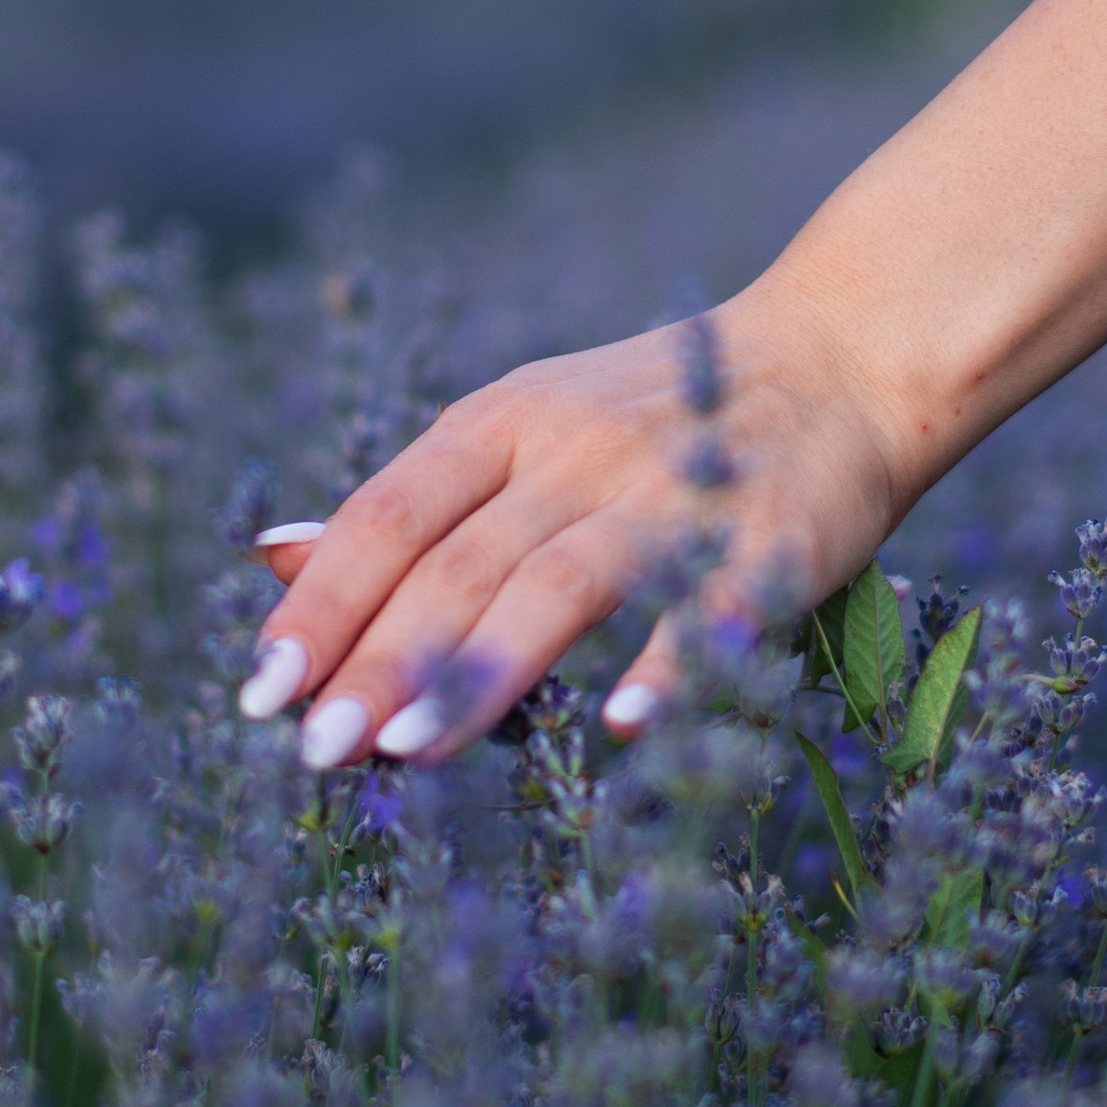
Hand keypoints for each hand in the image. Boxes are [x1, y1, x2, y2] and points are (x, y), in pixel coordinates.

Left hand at [235, 283, 906, 766]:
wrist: (844, 354)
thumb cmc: (658, 420)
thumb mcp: (520, 431)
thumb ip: (412, 506)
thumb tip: (274, 560)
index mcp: (504, 421)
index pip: (390, 516)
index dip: (325, 603)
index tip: (262, 689)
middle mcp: (578, 448)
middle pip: (459, 563)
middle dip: (379, 660)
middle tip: (315, 750)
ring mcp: (674, 491)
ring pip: (558, 584)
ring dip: (480, 671)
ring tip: (407, 752)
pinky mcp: (772, 537)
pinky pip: (711, 607)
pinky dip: (670, 666)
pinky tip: (624, 731)